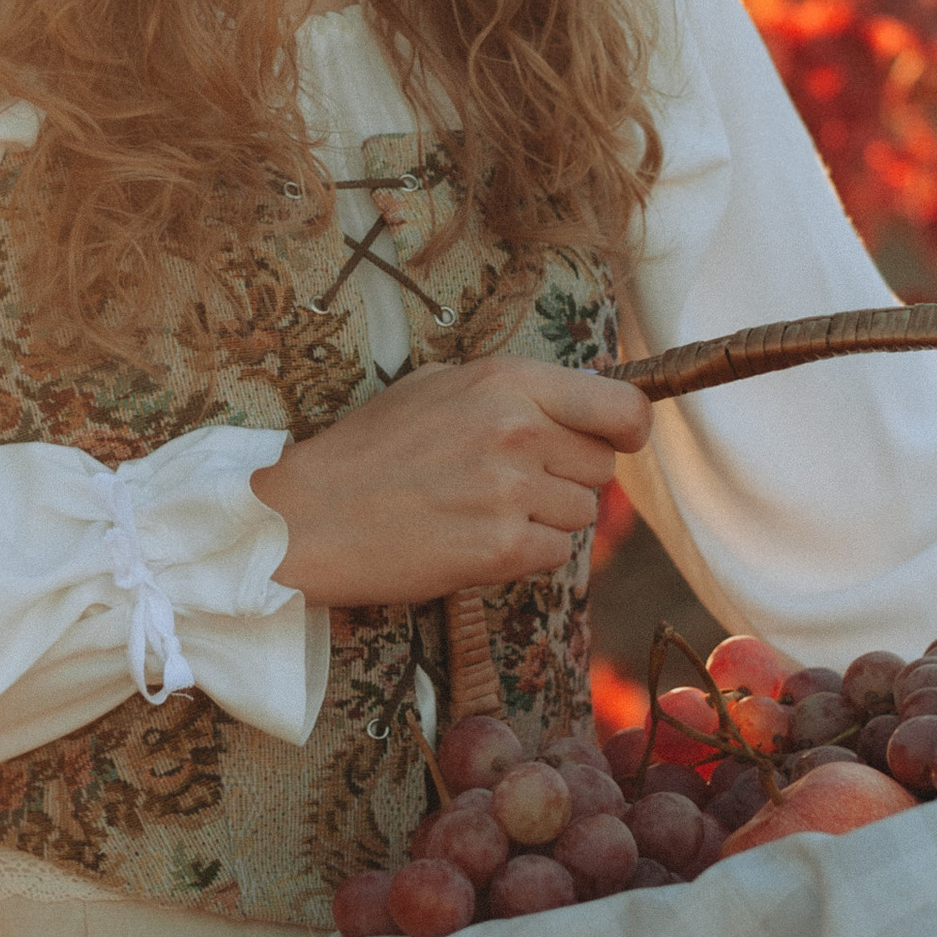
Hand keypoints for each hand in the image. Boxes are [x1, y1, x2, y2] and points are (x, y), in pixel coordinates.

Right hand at [250, 357, 653, 609]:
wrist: (309, 517)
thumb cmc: (369, 450)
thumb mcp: (440, 387)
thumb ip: (515, 392)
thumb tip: (583, 407)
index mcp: (507, 381)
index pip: (622, 407)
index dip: (628, 429)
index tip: (618, 441)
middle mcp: (518, 431)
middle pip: (602, 467)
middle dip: (567, 476)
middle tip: (508, 482)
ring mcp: (511, 492)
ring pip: (581, 515)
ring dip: (543, 518)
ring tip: (480, 510)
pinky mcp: (501, 549)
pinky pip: (554, 556)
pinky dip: (523, 555)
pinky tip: (473, 539)